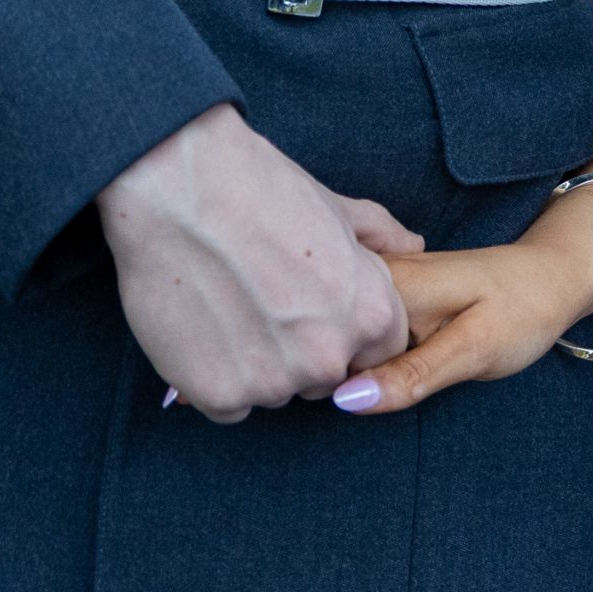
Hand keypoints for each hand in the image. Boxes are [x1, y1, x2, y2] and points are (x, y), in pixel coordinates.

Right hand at [97, 105, 422, 420]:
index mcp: (369, 312)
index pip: (377, 351)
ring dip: (258, 364)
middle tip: (267, 299)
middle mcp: (328, 357)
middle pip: (324, 376)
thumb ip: (381, 236)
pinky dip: (217, 376)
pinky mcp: (220, 395)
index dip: (347, 328)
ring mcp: (274, 382)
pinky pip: (230, 403)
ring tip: (232, 302)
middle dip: (303, 349)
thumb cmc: (262, 189)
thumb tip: (412, 244)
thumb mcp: (337, 208)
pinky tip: (205, 325)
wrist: (180, 188)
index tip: (316, 304)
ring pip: (274, 389)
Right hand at [332, 181, 592, 414]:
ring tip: (424, 353)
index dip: (336, 381)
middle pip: (331, 342)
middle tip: (421, 364)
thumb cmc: (524, 308)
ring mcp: (380, 282)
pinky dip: (371, 350)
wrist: (554, 275)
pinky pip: (360, 331)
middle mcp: (375, 276)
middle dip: (343, 368)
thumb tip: (344, 401)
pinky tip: (405, 351)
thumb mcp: (475, 349)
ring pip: (344, 339)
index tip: (372, 391)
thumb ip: (411, 376)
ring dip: (357, 360)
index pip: (329, 349)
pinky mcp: (390, 295)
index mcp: (389, 284)